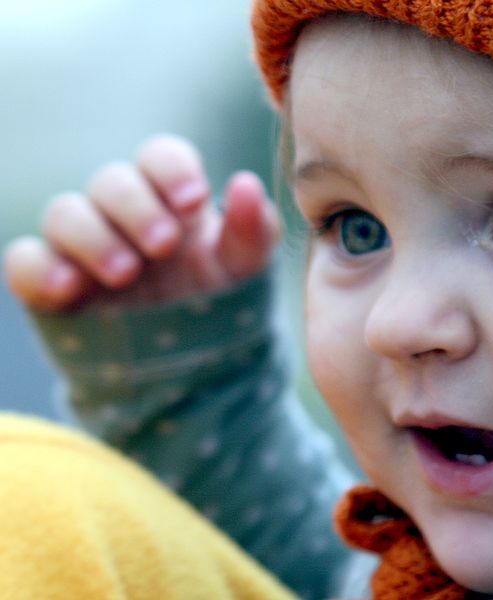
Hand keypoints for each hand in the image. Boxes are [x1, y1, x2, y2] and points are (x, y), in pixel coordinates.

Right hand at [3, 135, 279, 311]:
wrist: (188, 357)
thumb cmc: (218, 298)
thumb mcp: (245, 269)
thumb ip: (253, 229)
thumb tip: (246, 183)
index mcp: (170, 199)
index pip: (160, 157)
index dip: (171, 169)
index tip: (194, 200)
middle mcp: (123, 214)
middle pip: (110, 181)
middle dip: (135, 207)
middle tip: (163, 245)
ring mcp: (83, 245)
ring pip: (64, 213)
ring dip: (92, 237)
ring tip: (125, 273)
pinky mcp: (51, 282)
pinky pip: (24, 260)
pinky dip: (38, 268)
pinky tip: (68, 288)